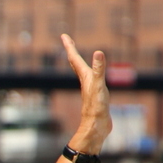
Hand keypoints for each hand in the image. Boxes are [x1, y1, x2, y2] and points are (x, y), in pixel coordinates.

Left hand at [61, 34, 111, 150]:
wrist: (96, 127)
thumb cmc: (96, 107)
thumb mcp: (98, 85)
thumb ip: (98, 69)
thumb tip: (98, 52)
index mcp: (85, 77)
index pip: (75, 58)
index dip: (70, 46)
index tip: (64, 35)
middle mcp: (85, 81)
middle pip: (76, 63)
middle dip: (72, 51)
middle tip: (67, 40)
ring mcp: (90, 88)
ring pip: (82, 72)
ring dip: (79, 62)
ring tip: (76, 56)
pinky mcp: (95, 96)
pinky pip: (92, 80)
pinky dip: (91, 74)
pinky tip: (92, 77)